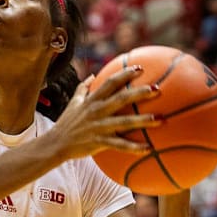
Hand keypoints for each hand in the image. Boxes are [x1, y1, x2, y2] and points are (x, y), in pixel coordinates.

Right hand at [45, 65, 161, 160]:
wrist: (55, 144)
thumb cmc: (67, 123)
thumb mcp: (73, 103)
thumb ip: (83, 88)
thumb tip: (93, 75)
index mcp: (91, 100)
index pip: (110, 83)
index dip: (125, 74)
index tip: (140, 68)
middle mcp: (96, 111)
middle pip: (121, 99)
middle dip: (139, 93)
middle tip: (157, 89)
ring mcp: (98, 127)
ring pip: (123, 122)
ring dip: (143, 121)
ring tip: (162, 119)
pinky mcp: (98, 142)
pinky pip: (119, 145)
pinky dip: (133, 147)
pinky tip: (149, 148)